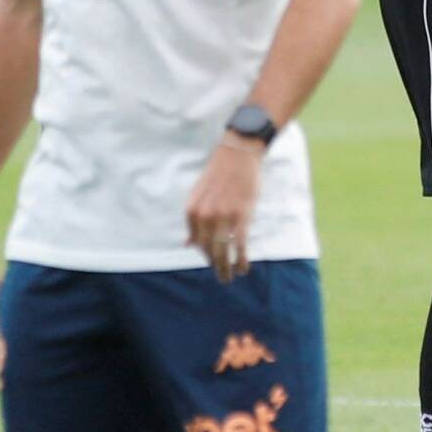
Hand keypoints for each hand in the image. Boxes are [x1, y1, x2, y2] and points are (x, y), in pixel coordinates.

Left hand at [186, 137, 262, 281]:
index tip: (213, 259)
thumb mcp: (199, 195)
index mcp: (192, 210)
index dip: (205, 253)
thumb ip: (194, 220)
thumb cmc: (220, 173)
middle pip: (208, 250)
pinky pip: (240, 245)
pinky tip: (243, 268)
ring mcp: (223, 217)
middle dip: (215, 266)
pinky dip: (242, 259)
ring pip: (223, 251)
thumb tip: (188, 243)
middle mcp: (205, 216)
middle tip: (222, 277)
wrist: (238, 154)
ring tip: (230, 277)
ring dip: (226, 267)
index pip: (197, 241)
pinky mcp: (242, 216)